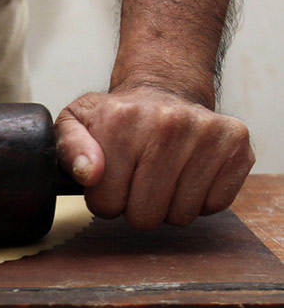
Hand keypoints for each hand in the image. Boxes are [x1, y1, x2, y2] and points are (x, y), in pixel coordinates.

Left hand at [54, 87, 254, 228]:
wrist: (162, 91)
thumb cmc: (114, 118)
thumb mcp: (74, 123)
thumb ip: (69, 149)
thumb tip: (89, 172)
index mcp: (121, 121)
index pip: (107, 205)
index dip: (105, 200)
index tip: (110, 179)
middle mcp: (168, 123)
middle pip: (145, 216)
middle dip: (135, 206)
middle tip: (137, 178)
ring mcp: (208, 133)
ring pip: (180, 215)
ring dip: (168, 204)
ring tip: (161, 175)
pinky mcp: (237, 144)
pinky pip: (214, 205)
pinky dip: (200, 199)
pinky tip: (188, 173)